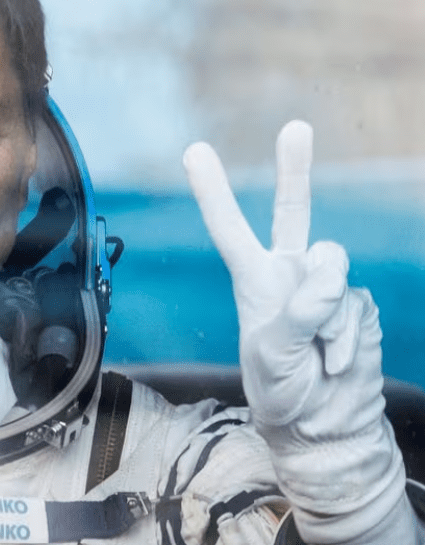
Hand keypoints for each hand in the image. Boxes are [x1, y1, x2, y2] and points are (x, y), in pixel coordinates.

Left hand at [184, 121, 409, 541]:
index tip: (194, 150)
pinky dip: (346, 339)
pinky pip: (356, 308)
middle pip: (293, 213)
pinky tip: (335, 360)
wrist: (324, 424)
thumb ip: (298, 312)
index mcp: (254, 281)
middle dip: (295, 171)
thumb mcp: (274, 357)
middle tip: (295, 128)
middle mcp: (289, 274)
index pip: (229, 230)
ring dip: (326, 317)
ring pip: (333, 270)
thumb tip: (330, 273)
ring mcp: (326, 287)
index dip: (213, 192)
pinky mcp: (358, 304)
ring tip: (315, 356)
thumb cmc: (283, 392)